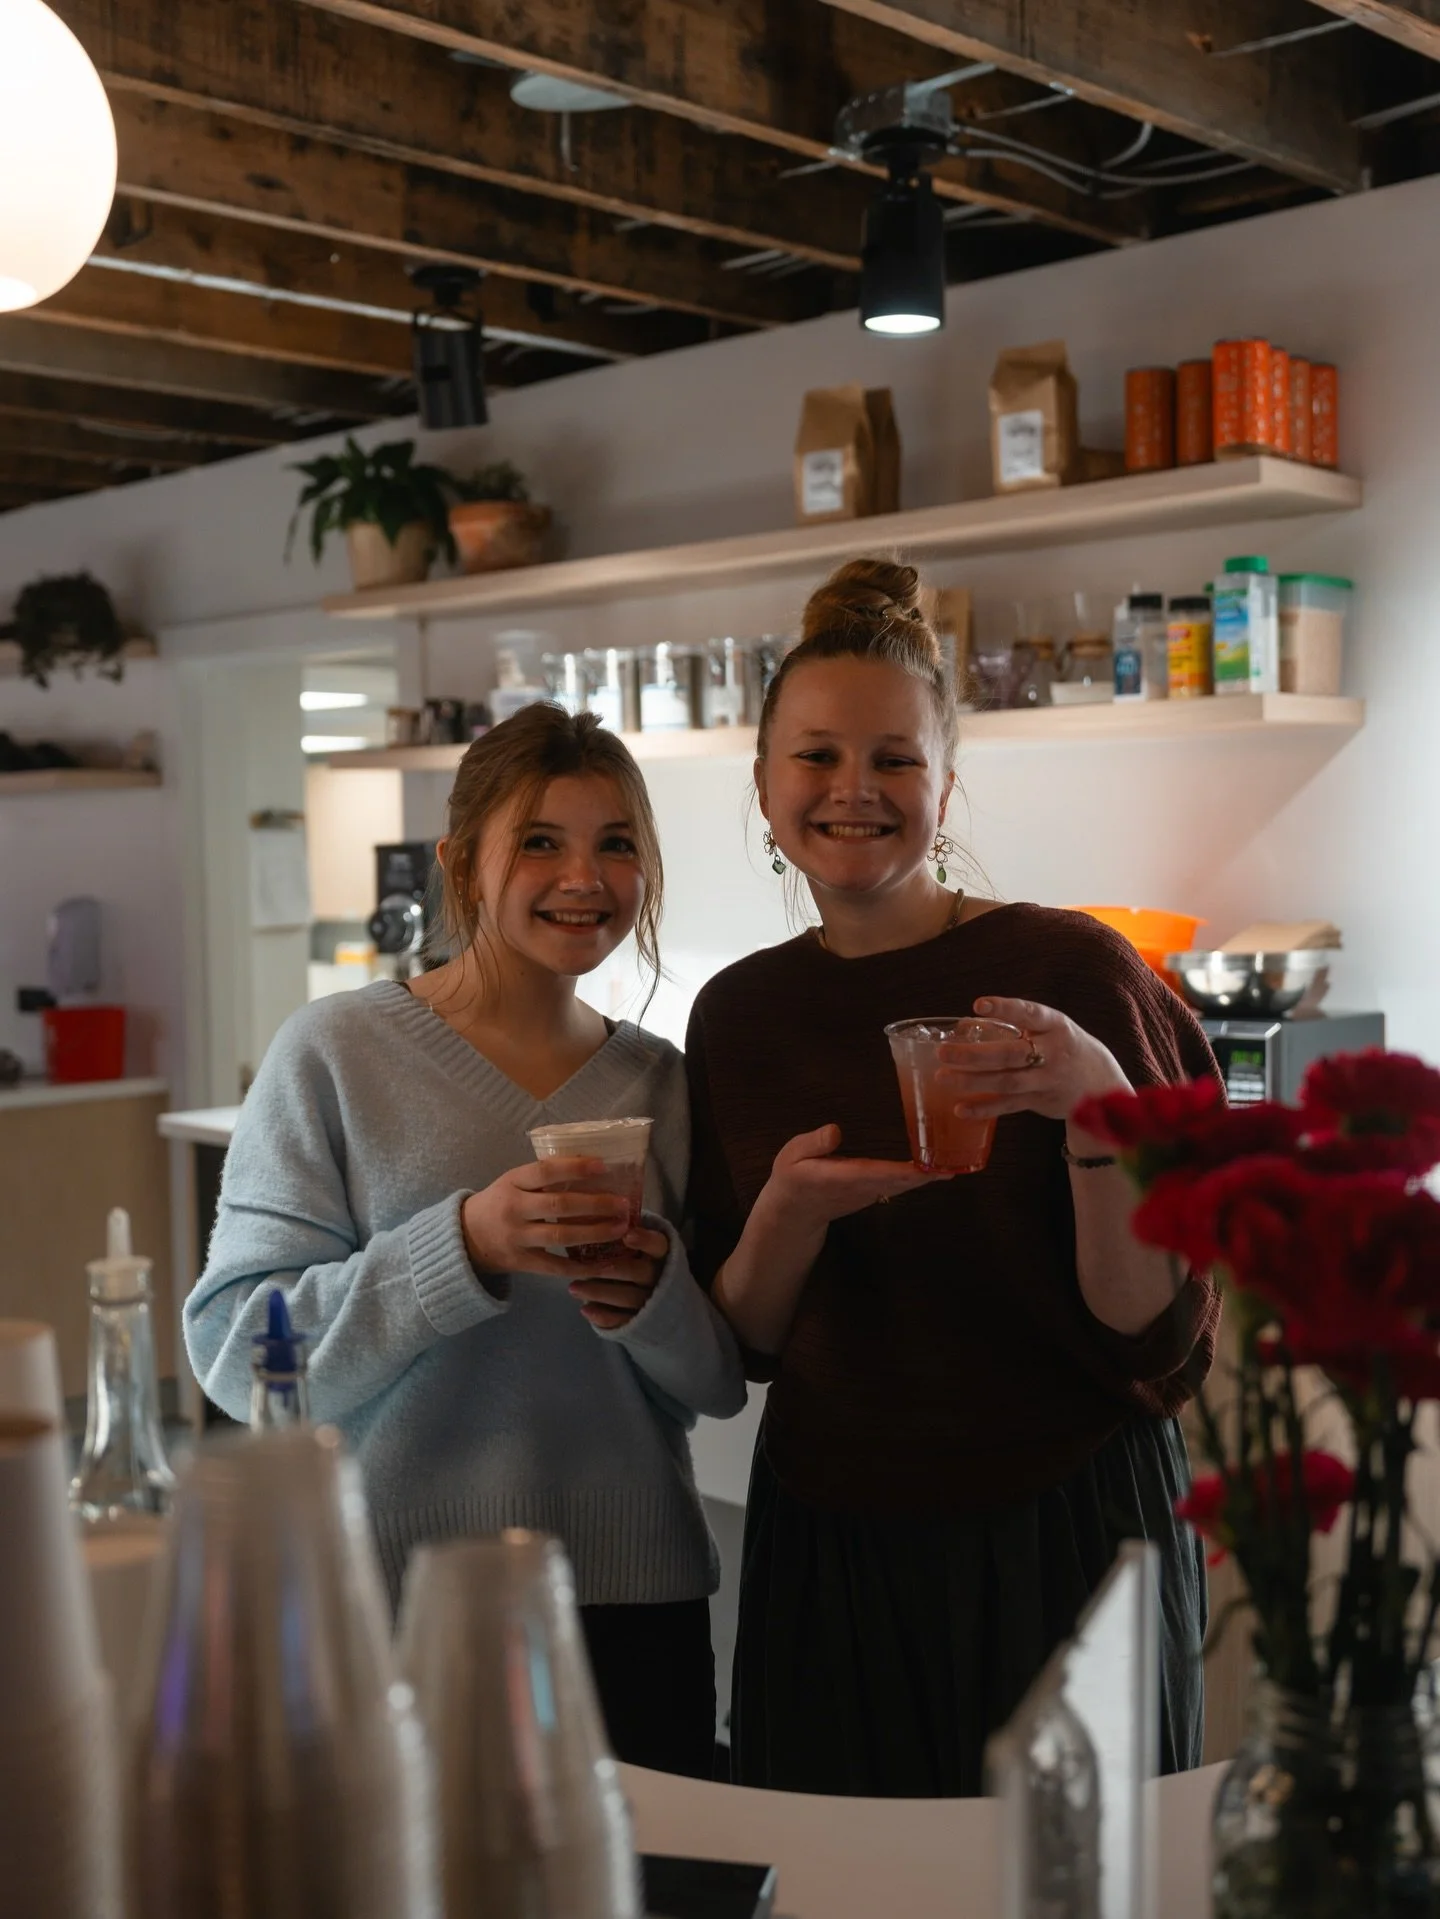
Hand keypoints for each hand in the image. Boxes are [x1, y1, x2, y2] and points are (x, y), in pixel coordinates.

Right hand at [461, 1157, 641, 1281]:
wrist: (466, 1237)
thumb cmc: (499, 1202)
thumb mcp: (513, 1182)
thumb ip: (543, 1177)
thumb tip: (592, 1167)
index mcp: (513, 1182)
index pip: (546, 1171)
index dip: (575, 1168)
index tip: (603, 1166)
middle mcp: (514, 1208)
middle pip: (559, 1206)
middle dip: (596, 1205)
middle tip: (622, 1204)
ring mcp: (517, 1237)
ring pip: (560, 1236)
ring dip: (595, 1233)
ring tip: (620, 1228)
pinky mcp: (521, 1262)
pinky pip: (555, 1266)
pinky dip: (581, 1267)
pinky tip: (603, 1264)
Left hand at [568, 1224, 668, 1329]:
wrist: (662, 1298)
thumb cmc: (637, 1259)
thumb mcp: (637, 1243)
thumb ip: (620, 1232)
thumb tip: (587, 1212)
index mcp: (660, 1253)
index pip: (658, 1245)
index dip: (645, 1240)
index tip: (627, 1235)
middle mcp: (658, 1276)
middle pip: (640, 1273)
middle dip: (613, 1270)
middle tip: (588, 1267)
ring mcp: (650, 1300)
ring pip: (628, 1298)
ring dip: (600, 1293)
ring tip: (573, 1287)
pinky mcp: (640, 1321)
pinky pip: (622, 1320)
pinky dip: (603, 1316)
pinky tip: (585, 1310)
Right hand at [758, 1123, 943, 1237]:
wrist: (794, 1213)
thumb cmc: (792, 1179)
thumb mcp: (791, 1156)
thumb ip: (813, 1143)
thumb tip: (836, 1130)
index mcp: (840, 1177)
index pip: (876, 1173)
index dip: (903, 1171)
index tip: (927, 1168)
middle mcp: (861, 1188)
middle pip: (900, 1182)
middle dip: (927, 1175)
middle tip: (955, 1163)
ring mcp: (869, 1194)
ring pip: (904, 1186)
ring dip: (928, 1177)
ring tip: (954, 1163)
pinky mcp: (873, 1194)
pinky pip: (900, 1186)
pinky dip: (919, 1178)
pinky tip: (935, 1168)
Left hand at [937, 997, 1129, 1124]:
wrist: (1103, 1085)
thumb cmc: (1067, 1047)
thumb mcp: (1052, 1029)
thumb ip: (1016, 1025)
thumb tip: (966, 1025)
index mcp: (1056, 1026)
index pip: (1030, 1013)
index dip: (1005, 1008)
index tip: (978, 1005)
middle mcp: (1053, 1053)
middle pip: (1011, 1053)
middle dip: (975, 1054)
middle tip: (943, 1052)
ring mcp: (1047, 1080)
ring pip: (1007, 1082)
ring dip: (973, 1081)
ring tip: (942, 1078)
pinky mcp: (1041, 1101)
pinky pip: (1009, 1106)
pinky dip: (984, 1108)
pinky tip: (960, 1108)